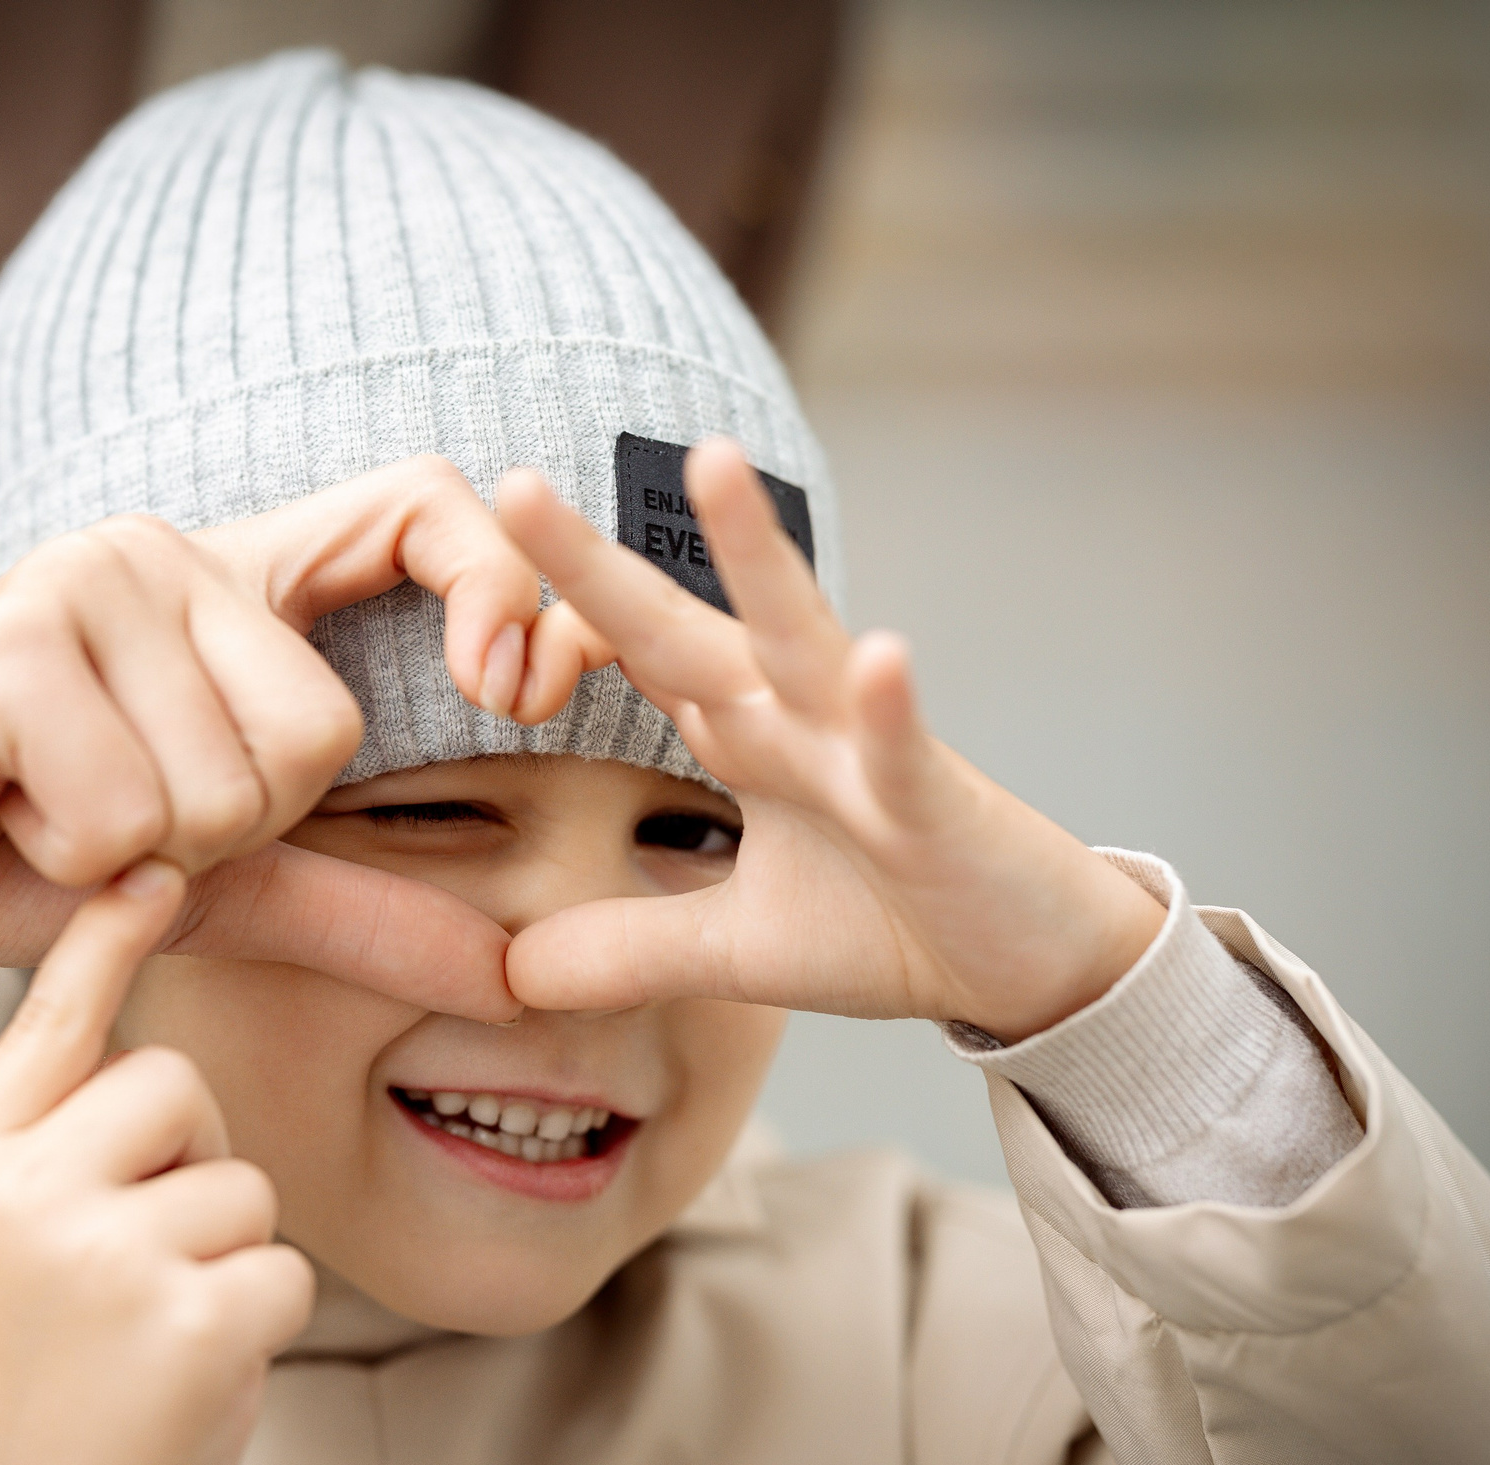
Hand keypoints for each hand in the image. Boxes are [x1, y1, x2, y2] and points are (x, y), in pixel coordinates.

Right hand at [0, 457, 589, 1021]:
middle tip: (125, 818)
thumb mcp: (224, 883)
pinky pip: (123, 815)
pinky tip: (7, 816)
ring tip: (54, 815)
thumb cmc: (29, 843)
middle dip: (233, 831)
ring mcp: (84, 583)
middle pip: (316, 736)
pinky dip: (71, 863)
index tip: (513, 690)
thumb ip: (365, 913)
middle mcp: (168, 553)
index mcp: (238, 581)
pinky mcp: (8, 647)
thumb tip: (517, 979)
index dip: (494, 584)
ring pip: (219, 791)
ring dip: (141, 858)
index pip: (419, 503)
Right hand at [0, 861, 313, 1464]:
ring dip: (226, 1253)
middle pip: (175, 1084)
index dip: (105, 939)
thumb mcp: (0, 1238)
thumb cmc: (31, 1373)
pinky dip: (262, 1320)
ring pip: (242, 1182)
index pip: (50, 1022)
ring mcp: (107, 1256)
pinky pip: (283, 1267)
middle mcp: (29, 1193)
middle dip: (191, 1158)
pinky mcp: (190, 1323)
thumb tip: (138, 1049)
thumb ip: (53, 1141)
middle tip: (140, 1258)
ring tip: (153, 1327)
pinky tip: (194, 1370)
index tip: (152, 866)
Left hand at [496, 440, 1164, 1040]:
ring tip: (712, 464)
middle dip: (599, 563)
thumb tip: (511, 975)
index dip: (553, 627)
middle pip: (680, 626)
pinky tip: (883, 654)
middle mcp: (795, 717)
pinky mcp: (936, 801)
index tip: (465, 595)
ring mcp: (868, 747)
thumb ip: (627, 948)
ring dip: (759, 555)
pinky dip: (893, 706)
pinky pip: (907, 747)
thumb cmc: (890, 926)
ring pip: (801, 635)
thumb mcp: (734, 952)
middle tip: (516, 483)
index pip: (633, 661)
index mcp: (744, 735)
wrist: (1024, 967)